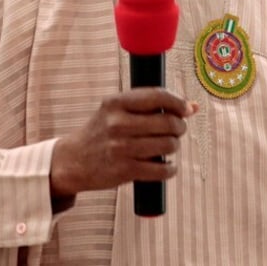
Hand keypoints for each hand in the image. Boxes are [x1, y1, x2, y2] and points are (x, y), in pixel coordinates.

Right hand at [49, 88, 196, 198]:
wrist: (73, 161)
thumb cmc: (100, 132)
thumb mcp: (115, 111)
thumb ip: (150, 106)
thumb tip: (193, 106)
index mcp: (115, 103)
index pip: (157, 96)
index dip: (178, 102)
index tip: (186, 108)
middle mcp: (118, 123)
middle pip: (168, 122)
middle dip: (179, 127)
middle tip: (176, 130)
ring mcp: (122, 147)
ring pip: (168, 145)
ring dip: (174, 147)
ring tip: (166, 146)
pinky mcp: (125, 170)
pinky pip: (163, 169)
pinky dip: (170, 168)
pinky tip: (165, 164)